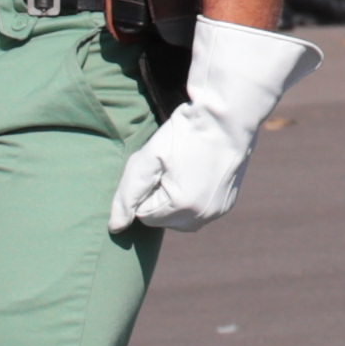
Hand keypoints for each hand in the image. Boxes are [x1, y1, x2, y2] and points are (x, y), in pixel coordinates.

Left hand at [108, 17, 322, 231]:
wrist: (228, 116)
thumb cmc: (185, 132)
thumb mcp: (147, 159)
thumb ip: (127, 196)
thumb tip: (115, 228)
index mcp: (181, 207)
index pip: (143, 215)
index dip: (146, 188)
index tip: (159, 166)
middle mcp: (202, 217)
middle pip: (162, 219)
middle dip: (160, 197)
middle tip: (172, 166)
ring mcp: (217, 211)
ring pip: (180, 218)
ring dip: (175, 199)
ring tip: (186, 168)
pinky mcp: (227, 204)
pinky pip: (198, 211)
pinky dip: (193, 197)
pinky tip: (199, 172)